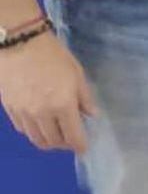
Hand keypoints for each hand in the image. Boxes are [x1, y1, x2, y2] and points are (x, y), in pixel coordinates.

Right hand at [0, 31, 97, 153]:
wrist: (20, 45)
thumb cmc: (53, 56)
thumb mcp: (76, 73)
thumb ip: (85, 97)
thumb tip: (92, 114)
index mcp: (63, 105)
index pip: (72, 135)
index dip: (79, 145)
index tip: (84, 148)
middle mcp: (42, 115)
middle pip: (53, 141)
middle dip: (64, 144)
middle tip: (71, 139)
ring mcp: (24, 114)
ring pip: (36, 139)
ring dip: (48, 141)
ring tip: (56, 136)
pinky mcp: (10, 111)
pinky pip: (23, 130)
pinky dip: (33, 132)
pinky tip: (40, 126)